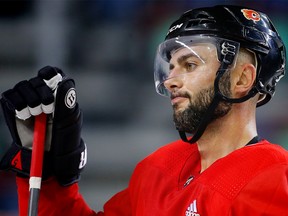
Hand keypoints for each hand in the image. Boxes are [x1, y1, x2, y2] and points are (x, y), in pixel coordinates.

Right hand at [0, 66, 86, 185]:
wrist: (48, 155)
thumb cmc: (63, 137)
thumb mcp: (67, 120)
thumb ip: (65, 101)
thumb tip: (64, 81)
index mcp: (57, 93)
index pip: (51, 73)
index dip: (50, 74)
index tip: (51, 81)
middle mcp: (41, 93)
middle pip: (37, 80)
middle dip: (42, 93)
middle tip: (47, 109)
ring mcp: (27, 100)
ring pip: (22, 86)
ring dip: (30, 100)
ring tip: (37, 114)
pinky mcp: (14, 108)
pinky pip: (10, 96)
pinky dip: (17, 104)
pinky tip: (26, 115)